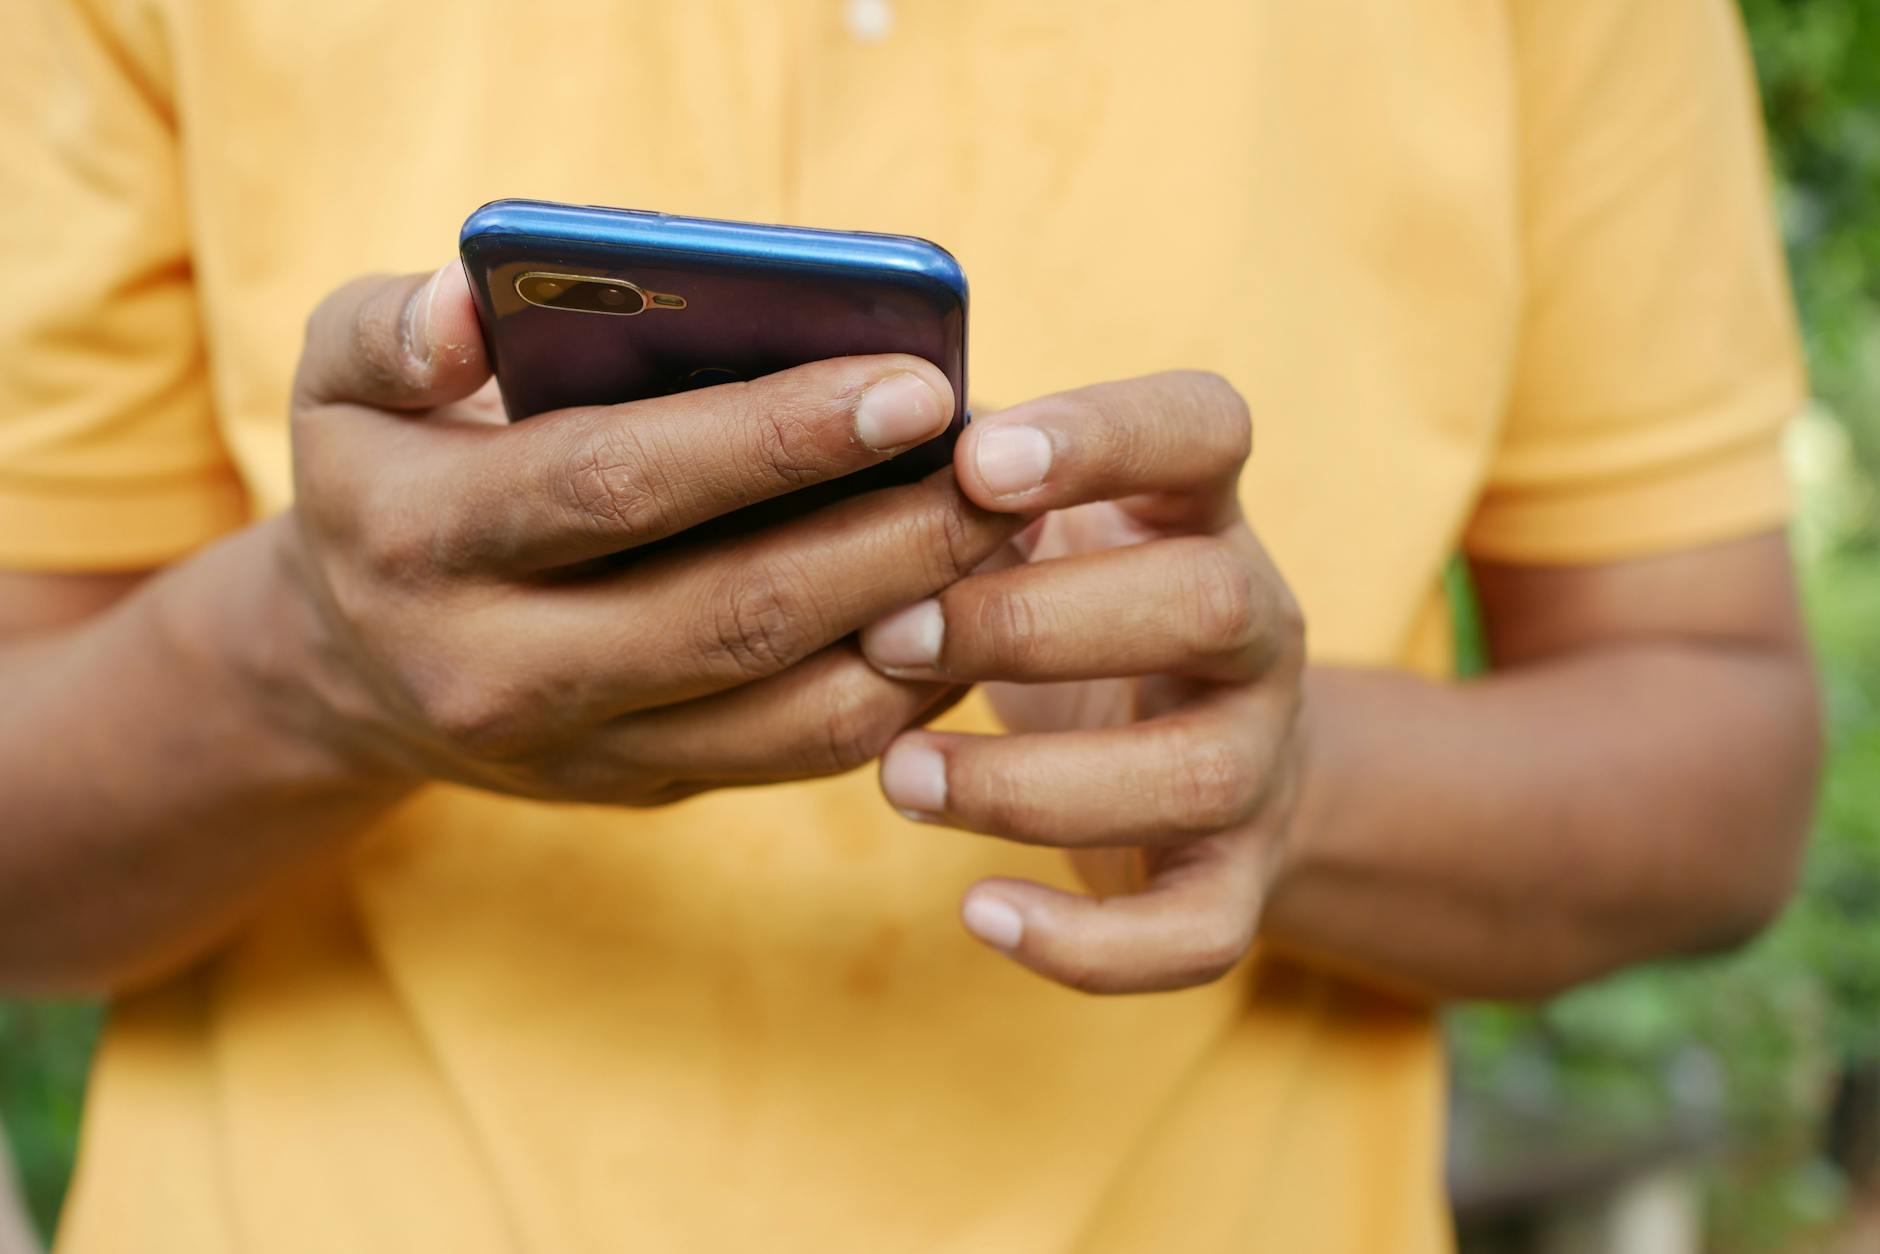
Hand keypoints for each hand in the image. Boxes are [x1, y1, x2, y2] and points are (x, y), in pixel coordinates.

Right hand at [279, 264, 1020, 803]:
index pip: (621, 483)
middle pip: (734, 611)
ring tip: (1014, 533)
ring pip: (788, 712)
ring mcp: (580, 750)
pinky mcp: (646, 786)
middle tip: (1007, 469)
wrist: (356, 667)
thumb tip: (469, 308)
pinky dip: (903, 689)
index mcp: (424, 541)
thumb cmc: (386, 477)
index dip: (776, 437)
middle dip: (891, 538)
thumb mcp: (337, 380)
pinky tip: (965, 603)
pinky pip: (800, 755)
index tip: (918, 383)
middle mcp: (498, 669)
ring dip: (922, 626)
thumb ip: (390, 328)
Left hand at [861, 373, 1303, 993]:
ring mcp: (1260, 761)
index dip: (1105, 436)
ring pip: (1196, 776)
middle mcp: (1257, 627)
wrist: (1199, 754)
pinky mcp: (1236, 882)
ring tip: (895, 777)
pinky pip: (1196, 933)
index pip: (1206, 430)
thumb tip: (815, 436)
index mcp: (1198, 513)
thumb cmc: (1073, 610)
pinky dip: (1085, 942)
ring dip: (1029, 781)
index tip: (976, 463)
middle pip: (1209, 604)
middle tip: (890, 636)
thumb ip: (961, 482)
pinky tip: (978, 910)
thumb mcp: (1037, 529)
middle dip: (1032, 622)